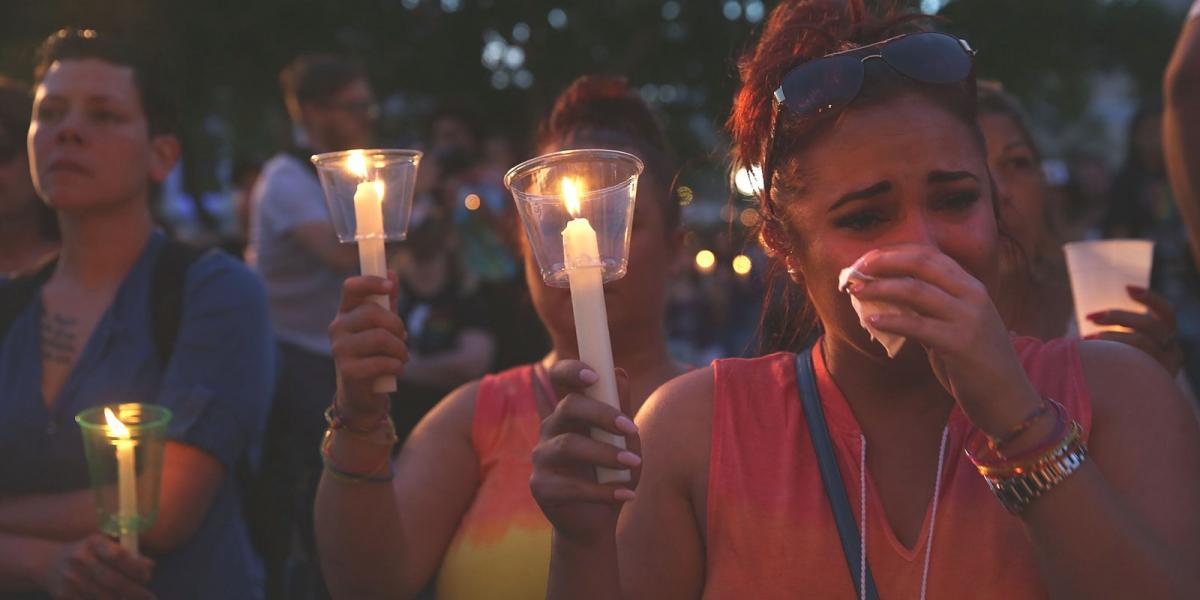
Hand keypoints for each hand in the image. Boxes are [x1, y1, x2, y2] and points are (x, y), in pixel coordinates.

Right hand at [41, 534, 154, 599]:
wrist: (47, 562)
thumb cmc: (86, 552)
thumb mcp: (103, 544)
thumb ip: (126, 553)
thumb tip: (150, 565)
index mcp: (93, 543)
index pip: (118, 555)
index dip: (135, 567)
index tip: (149, 574)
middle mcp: (81, 560)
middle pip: (113, 580)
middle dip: (135, 591)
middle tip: (150, 597)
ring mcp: (71, 579)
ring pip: (104, 596)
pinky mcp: (64, 595)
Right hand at [329, 274, 408, 423]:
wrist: (363, 394)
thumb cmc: (374, 354)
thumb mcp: (383, 326)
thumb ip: (387, 301)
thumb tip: (392, 272)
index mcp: (346, 312)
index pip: (351, 287)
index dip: (371, 282)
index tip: (390, 286)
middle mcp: (338, 328)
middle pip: (373, 313)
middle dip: (397, 326)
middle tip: (404, 339)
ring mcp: (340, 349)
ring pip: (380, 338)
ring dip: (400, 349)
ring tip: (401, 357)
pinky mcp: (348, 371)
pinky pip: (381, 361)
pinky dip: (396, 366)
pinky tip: (396, 369)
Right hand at [530, 360, 640, 545]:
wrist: (595, 524)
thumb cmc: (611, 475)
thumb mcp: (624, 442)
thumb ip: (621, 410)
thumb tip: (620, 373)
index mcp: (570, 412)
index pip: (559, 378)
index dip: (572, 370)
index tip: (595, 376)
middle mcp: (550, 429)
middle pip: (567, 407)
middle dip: (601, 414)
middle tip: (630, 428)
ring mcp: (541, 458)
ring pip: (568, 445)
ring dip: (606, 454)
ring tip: (634, 464)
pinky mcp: (540, 487)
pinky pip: (570, 486)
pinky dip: (604, 491)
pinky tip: (626, 495)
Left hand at [849, 244, 1041, 434]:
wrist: (1008, 400)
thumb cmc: (974, 364)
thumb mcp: (952, 327)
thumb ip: (926, 311)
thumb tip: (884, 297)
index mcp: (971, 286)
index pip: (929, 254)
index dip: (895, 252)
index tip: (867, 258)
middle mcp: (972, 295)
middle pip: (922, 263)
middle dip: (884, 262)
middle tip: (855, 269)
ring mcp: (969, 318)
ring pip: (916, 290)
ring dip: (880, 288)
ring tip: (855, 291)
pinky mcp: (961, 343)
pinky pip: (918, 326)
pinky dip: (892, 321)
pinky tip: (871, 321)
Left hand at [1086, 286, 1182, 375]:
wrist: (1138, 407)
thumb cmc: (1124, 367)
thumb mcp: (1130, 346)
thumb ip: (1124, 330)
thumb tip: (1092, 318)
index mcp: (1169, 335)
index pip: (1167, 312)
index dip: (1150, 299)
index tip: (1127, 287)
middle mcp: (1173, 350)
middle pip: (1151, 325)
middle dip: (1119, 317)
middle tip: (1091, 317)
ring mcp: (1167, 367)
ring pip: (1142, 341)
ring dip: (1112, 336)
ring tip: (1088, 339)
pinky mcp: (1158, 381)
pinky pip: (1136, 361)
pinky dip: (1113, 351)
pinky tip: (1092, 349)